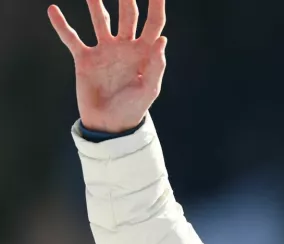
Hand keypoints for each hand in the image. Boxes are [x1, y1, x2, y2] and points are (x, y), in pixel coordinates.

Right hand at [48, 0, 166, 132]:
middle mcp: (125, 47)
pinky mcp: (85, 59)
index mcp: (144, 53)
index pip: (153, 24)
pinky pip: (71, 38)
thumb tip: (161, 40)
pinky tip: (54, 10)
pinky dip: (62, 25)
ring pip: (100, 20)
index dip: (156, 7)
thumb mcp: (149, 89)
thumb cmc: (133, 108)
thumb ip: (156, 66)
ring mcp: (104, 51)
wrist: (110, 124)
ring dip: (95, 4)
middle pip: (128, 15)